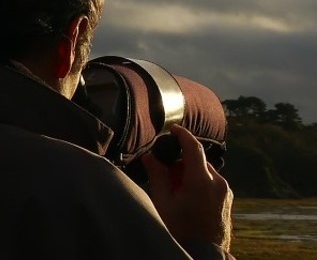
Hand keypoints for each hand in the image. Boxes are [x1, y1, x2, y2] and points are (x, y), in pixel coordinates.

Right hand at [141, 124, 233, 251]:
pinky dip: (198, 182)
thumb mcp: (164, 202)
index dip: (182, 135)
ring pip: (204, 171)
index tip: (173, 129)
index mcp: (202, 181)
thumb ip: (157, 175)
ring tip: (176, 193)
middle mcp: (218, 183)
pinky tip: (188, 198)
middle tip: (165, 177)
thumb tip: (149, 157)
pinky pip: (211, 182)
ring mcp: (225, 192)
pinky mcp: (227, 199)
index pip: (194, 148)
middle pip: (197, 161)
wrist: (204, 254)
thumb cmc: (181, 231)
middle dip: (180, 163)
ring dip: (189, 174)